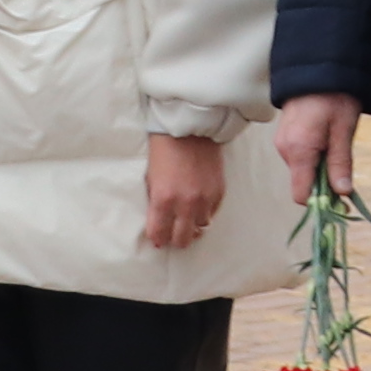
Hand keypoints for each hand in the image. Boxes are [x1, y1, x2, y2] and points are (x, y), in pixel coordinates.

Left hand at [141, 132, 230, 252]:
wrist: (190, 130)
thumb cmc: (165, 151)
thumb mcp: (151, 179)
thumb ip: (155, 203)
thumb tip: (159, 221)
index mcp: (163, 200)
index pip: (159, 234)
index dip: (157, 239)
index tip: (158, 239)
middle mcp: (185, 204)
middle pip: (182, 239)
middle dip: (176, 240)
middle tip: (173, 236)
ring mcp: (204, 199)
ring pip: (200, 229)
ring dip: (193, 227)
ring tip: (188, 223)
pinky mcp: (219, 192)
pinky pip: (212, 214)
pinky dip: (205, 214)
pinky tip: (198, 208)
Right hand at [272, 91, 365, 195]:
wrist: (319, 66)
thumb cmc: (334, 96)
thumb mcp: (343, 130)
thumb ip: (341, 163)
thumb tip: (342, 193)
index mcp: (298, 151)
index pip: (301, 194)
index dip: (321, 200)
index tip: (341, 195)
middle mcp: (285, 150)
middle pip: (304, 182)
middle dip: (324, 180)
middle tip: (345, 163)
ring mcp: (283, 142)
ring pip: (303, 169)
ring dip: (321, 165)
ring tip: (337, 142)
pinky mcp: (285, 136)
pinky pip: (300, 156)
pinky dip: (314, 155)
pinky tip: (327, 137)